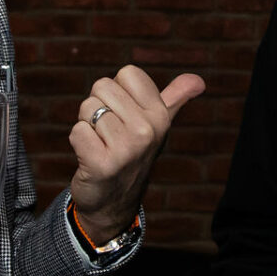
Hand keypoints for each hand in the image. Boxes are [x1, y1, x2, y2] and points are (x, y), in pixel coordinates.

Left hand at [68, 66, 205, 243]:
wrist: (113, 202)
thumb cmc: (131, 154)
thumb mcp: (157, 126)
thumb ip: (175, 99)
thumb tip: (198, 81)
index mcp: (161, 115)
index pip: (128, 73)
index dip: (118, 91)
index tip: (124, 114)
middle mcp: (148, 130)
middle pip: (102, 86)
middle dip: (98, 106)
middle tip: (109, 133)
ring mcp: (127, 149)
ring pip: (88, 108)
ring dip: (87, 125)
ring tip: (101, 145)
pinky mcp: (103, 165)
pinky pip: (77, 130)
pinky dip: (78, 141)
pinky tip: (90, 157)